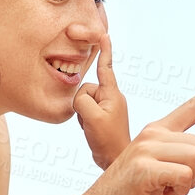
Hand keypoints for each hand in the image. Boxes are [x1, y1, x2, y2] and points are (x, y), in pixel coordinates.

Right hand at [72, 31, 129, 169]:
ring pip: (83, 101)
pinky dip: (84, 120)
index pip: (106, 67)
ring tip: (94, 128)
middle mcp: (111, 97)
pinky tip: (92, 131)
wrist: (114, 160)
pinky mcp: (102, 116)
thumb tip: (80, 98)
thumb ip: (82, 101)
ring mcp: (107, 107)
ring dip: (83, 114)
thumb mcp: (92, 118)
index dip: (104, 50)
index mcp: (112, 94)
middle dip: (83, 103)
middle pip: (86, 89)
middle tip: (93, 121)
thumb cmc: (107, 140)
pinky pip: (85, 111)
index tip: (103, 34)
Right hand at [85, 74, 194, 194]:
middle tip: (178, 186)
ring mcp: (146, 148)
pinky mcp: (144, 168)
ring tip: (168, 189)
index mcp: (158, 131)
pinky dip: (181, 191)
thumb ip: (188, 154)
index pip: (193, 107)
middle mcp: (153, 134)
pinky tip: (163, 194)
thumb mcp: (166, 171)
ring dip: (191, 183)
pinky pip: (186, 175)